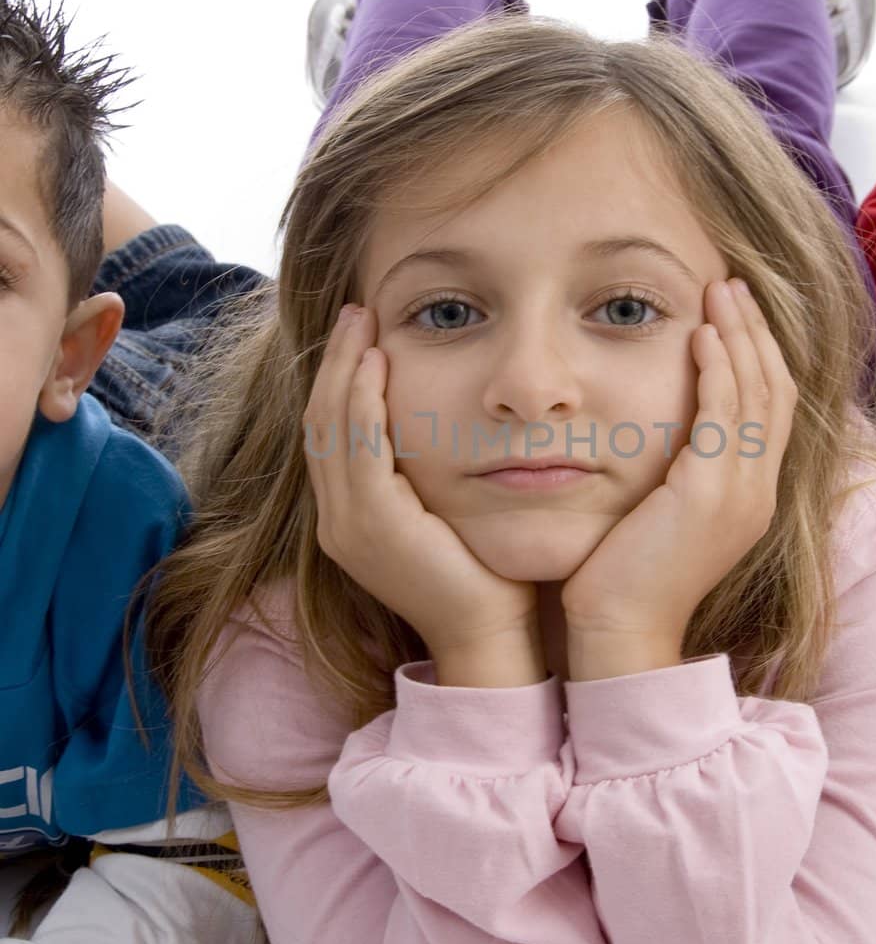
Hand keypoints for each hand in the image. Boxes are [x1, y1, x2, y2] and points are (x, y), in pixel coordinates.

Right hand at [304, 306, 539, 658]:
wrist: (488, 633)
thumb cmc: (481, 574)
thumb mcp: (442, 511)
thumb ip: (424, 472)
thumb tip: (437, 422)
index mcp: (348, 517)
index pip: (330, 432)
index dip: (337, 378)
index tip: (359, 333)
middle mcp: (336, 520)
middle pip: (320, 421)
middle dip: (334, 361)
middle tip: (354, 310)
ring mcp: (347, 525)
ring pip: (331, 427)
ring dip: (343, 368)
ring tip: (361, 321)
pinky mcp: (372, 525)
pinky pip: (358, 448)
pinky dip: (362, 401)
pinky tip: (376, 364)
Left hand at [561, 277, 797, 643]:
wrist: (621, 631)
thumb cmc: (624, 578)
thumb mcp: (662, 514)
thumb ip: (676, 471)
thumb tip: (663, 432)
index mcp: (751, 496)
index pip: (772, 408)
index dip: (759, 354)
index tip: (734, 312)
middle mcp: (758, 492)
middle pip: (775, 390)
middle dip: (756, 332)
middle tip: (732, 285)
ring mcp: (741, 494)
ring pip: (756, 393)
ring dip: (740, 335)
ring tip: (719, 291)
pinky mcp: (710, 494)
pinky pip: (725, 415)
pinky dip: (719, 368)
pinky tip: (701, 334)